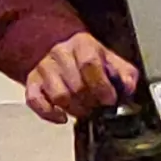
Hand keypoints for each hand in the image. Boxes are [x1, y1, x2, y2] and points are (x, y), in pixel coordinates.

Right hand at [22, 32, 139, 120]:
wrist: (60, 47)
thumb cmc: (88, 57)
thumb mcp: (111, 60)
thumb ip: (125, 74)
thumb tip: (127, 88)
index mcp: (82, 44)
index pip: (90, 64)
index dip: (101, 87)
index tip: (109, 100)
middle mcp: (60, 53)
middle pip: (76, 86)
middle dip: (91, 103)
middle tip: (97, 107)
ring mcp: (44, 68)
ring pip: (59, 96)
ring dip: (74, 109)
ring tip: (83, 109)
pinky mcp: (32, 82)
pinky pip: (35, 101)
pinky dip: (49, 113)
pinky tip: (62, 116)